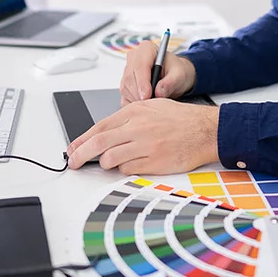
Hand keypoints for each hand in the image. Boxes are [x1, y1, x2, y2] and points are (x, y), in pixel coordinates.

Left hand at [66, 99, 219, 173]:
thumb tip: (105, 132)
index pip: (99, 127)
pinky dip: (124, 168)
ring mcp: (145, 146)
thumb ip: (128, 117)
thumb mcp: (152, 107)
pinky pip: (127, 169)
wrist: (205, 131)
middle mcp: (137, 128)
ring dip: (106, 163)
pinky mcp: (153, 162)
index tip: (72, 148)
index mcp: (135, 111)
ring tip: (112, 161)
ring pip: (110, 159)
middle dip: (80, 155)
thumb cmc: (180, 119)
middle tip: (73, 162)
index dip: (81, 140)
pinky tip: (132, 163)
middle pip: (98, 143)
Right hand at [120, 40, 195, 103]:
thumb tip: (159, 91)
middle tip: (153, 104)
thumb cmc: (176, 71)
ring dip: (138, 100)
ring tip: (154, 103)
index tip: (147, 95)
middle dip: (140, 94)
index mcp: (147, 49)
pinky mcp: (125, 85)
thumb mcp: (180, 75)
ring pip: (126, 89)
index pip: (140, 65)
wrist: (174, 77)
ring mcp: (127, 71)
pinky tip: (147, 104)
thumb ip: (171, 82)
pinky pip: (125, 97)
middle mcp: (134, 58)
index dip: (142, 82)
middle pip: (130, 78)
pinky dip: (135, 104)